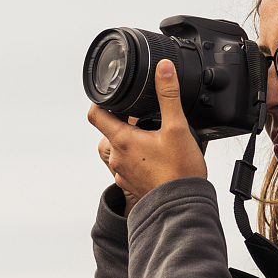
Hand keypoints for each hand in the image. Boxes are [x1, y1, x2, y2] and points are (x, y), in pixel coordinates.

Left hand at [88, 60, 206, 211]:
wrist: (182, 208)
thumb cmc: (179, 172)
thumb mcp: (177, 127)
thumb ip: (169, 95)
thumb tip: (163, 69)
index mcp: (122, 140)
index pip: (95, 114)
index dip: (99, 101)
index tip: (110, 95)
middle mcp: (117, 158)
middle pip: (111, 130)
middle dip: (125, 120)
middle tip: (143, 114)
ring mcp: (123, 173)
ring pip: (122, 148)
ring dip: (134, 140)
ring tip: (155, 136)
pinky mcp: (133, 185)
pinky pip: (131, 165)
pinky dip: (140, 157)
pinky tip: (159, 156)